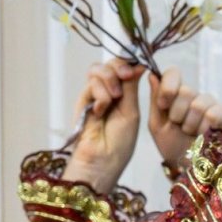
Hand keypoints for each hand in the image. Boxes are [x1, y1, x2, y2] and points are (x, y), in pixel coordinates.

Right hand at [62, 58, 144, 192]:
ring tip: (113, 99)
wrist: (102, 160)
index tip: (140, 63)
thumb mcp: (131, 110)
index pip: (124, 67)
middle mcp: (108, 91)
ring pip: (98, 69)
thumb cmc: (120, 142)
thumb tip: (139, 63)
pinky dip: (100, 94)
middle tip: (126, 76)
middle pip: (110, 63)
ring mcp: (94, 94)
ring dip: (109, 80)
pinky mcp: (82, 99)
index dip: (130, 61)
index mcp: (124, 94)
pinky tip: (101, 111)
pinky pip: (91, 84)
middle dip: (119, 66)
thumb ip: (131, 86)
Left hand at [149, 66, 221, 166]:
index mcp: (176, 94)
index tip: (163, 105)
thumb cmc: (171, 145)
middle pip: (186, 90)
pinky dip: (203, 128)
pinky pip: (212, 114)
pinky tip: (203, 135)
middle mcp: (194, 95)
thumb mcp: (157, 124)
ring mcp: (210, 103)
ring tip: (190, 133)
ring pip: (199, 103)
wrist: (187, 167)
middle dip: (178, 113)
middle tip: (178, 126)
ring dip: (190, 124)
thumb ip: (155, 100)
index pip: (174, 73)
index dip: (168, 87)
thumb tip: (152, 74)